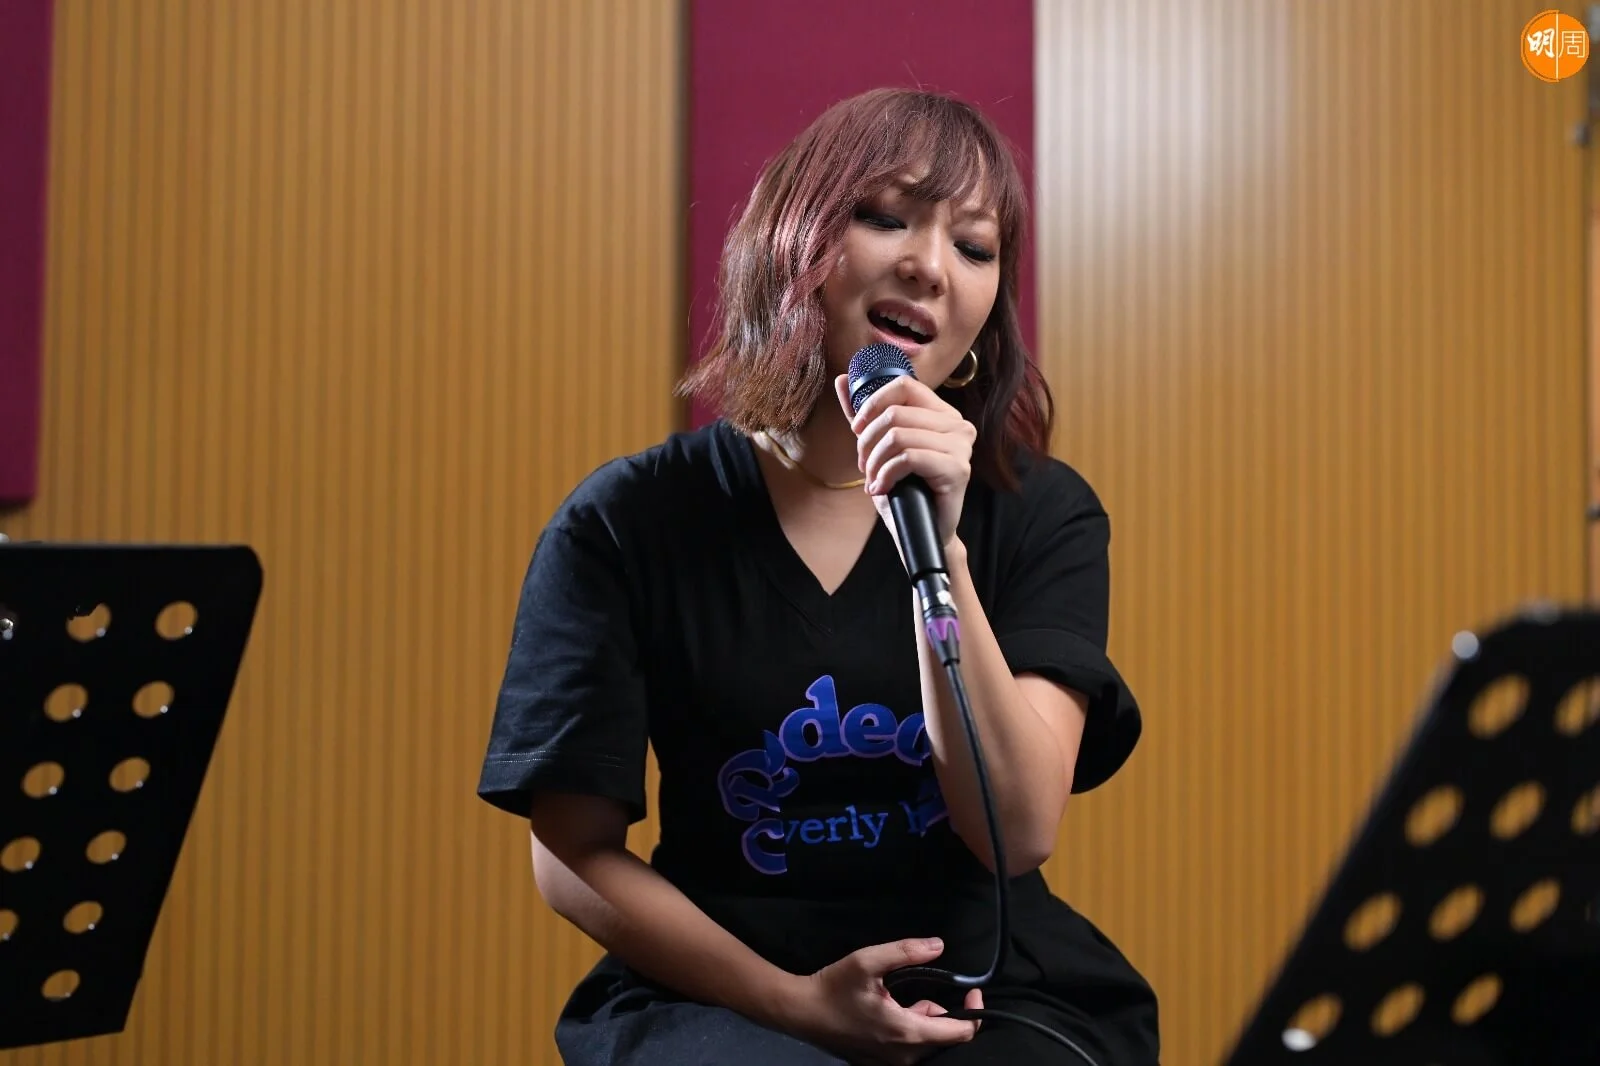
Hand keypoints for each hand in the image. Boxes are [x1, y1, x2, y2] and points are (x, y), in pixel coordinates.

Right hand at [784, 938, 983, 1064]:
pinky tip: (887, 1010)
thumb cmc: (834, 987)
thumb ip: (906, 951)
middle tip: (919, 987)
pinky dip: (909, 1029)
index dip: (974, 1012)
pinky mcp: (880, 1062)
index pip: (960, 1034)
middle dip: (941, 1012)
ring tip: (895, 997)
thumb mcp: (868, 960)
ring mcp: (891, 1063)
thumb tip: (939, 945)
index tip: (972, 991)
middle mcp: (904, 1056)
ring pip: (926, 1043)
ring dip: (923, 1019)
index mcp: (906, 1032)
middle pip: (944, 1038)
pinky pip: (909, 1049)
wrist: (801, 1012)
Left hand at [834, 374, 975, 548]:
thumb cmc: (905, 490)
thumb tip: (842, 380)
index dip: (873, 403)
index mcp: (943, 414)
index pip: (904, 385)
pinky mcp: (957, 469)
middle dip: (868, 443)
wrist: (923, 531)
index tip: (857, 430)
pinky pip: (908, 458)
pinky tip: (883, 489)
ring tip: (873, 480)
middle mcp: (958, 425)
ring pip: (897, 436)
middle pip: (895, 413)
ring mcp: (961, 446)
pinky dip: (886, 474)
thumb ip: (864, 414)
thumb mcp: (879, 447)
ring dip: (875, 462)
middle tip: (864, 467)